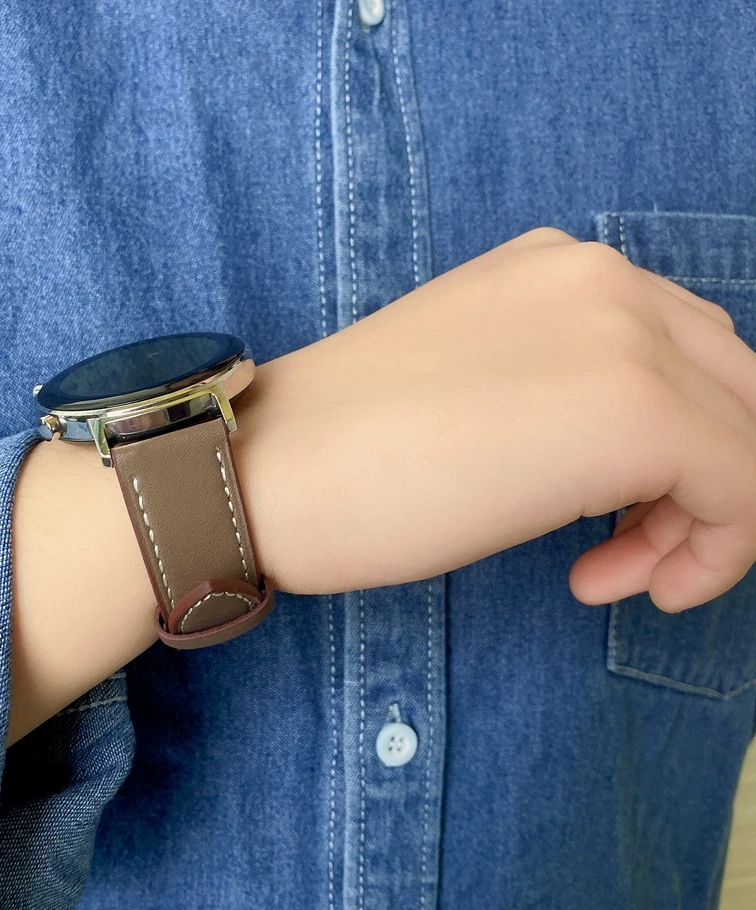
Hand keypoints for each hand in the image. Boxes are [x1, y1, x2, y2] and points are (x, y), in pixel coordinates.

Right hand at [233, 226, 755, 613]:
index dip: (670, 451)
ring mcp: (624, 332)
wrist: (260, 471)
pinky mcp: (634, 409)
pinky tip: (612, 583)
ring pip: (746, 434)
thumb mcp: (472, 388)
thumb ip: (558, 387)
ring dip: (702, 520)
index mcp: (556, 268)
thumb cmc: (341, 451)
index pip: (680, 353)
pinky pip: (743, 484)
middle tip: (627, 556)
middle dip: (701, 486)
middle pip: (730, 389)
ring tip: (619, 575)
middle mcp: (604, 277)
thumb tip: (618, 453)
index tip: (615, 524)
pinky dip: (710, 548)